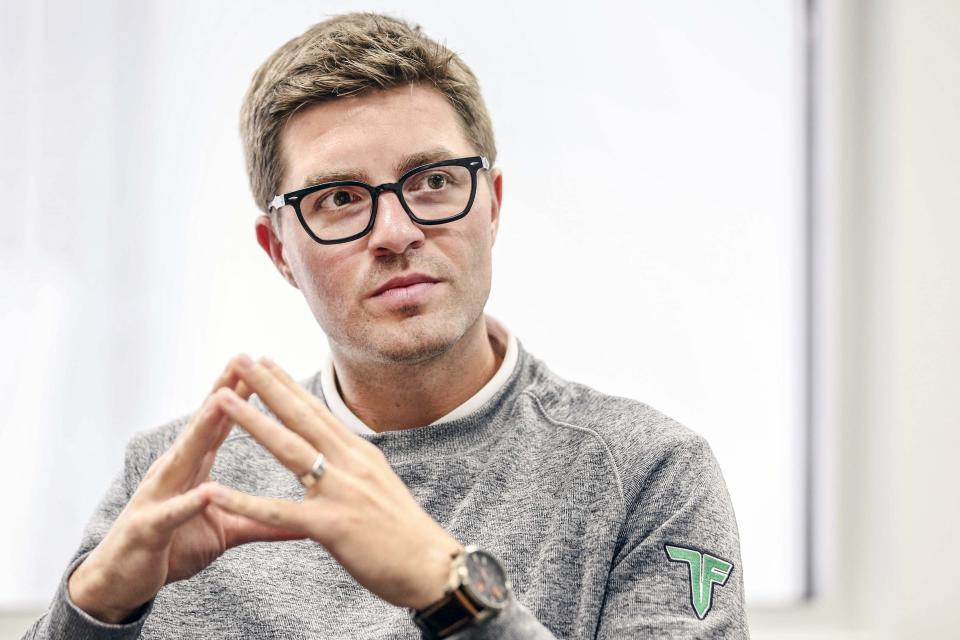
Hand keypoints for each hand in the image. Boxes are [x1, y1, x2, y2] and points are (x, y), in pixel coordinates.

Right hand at [68, 362, 304, 622]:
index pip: (220, 424)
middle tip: (241, 360)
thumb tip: (306, 518)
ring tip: (222, 403)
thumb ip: (263, 519)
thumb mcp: (226, 531)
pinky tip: (206, 492)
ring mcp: (157, 496)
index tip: (262, 364)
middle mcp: (174, 472)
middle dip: (222, 393)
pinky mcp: (147, 528)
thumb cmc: (175, 547)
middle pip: (202, 427)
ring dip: (201, 430)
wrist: (121, 582)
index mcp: (194, 468)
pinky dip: (188, 503)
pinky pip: (170, 514)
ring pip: (182, 458)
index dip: (240, 394)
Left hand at [204, 354, 462, 609]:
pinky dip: (243, 502)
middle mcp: (351, 463)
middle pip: (301, 417)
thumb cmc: (406, 533)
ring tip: (221, 400)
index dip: (290, 385)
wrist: (433, 566)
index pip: (318, 411)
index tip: (266, 362)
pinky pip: (278, 512)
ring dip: (252, 422)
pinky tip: (214, 492)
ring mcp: (341, 491)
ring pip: (288, 449)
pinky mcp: (332, 525)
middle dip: (268, 386)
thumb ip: (354, 468)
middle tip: (241, 358)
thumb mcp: (380, 486)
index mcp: (360, 454)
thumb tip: (336, 454)